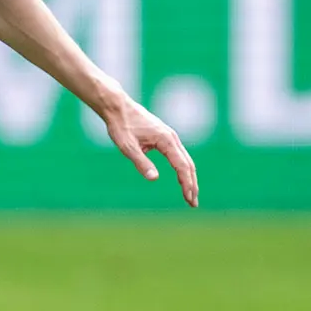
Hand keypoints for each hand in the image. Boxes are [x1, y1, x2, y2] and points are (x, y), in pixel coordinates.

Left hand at [96, 91, 198, 206]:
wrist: (117, 107)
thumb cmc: (121, 126)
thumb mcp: (127, 147)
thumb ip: (141, 162)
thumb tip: (155, 179)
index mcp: (166, 141)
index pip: (182, 167)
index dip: (187, 184)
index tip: (189, 199)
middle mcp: (172, 138)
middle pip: (188, 165)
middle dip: (192, 185)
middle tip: (193, 203)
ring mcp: (170, 136)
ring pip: (185, 160)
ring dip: (189, 178)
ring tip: (190, 194)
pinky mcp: (165, 136)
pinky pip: (179, 155)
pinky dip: (183, 169)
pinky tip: (181, 178)